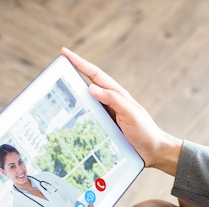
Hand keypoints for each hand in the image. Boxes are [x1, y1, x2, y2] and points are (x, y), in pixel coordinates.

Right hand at [61, 47, 182, 175]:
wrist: (154, 152)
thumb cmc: (146, 132)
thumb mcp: (131, 114)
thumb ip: (113, 100)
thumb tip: (91, 88)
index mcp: (117, 95)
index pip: (94, 75)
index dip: (79, 63)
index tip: (64, 53)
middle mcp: (110, 102)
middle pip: (87, 86)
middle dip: (71, 77)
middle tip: (54, 73)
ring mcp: (107, 115)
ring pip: (85, 103)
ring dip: (71, 98)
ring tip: (55, 95)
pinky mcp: (105, 128)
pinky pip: (87, 119)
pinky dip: (77, 116)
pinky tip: (67, 120)